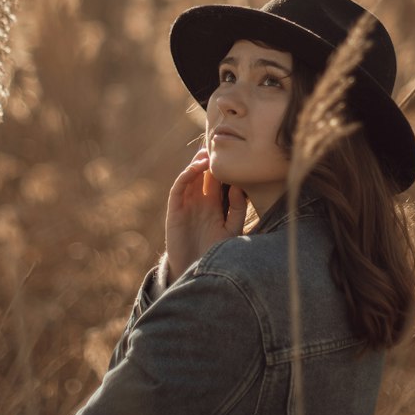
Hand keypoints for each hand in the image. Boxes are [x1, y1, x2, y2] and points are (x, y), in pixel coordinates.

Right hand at [164, 146, 247, 281]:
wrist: (195, 272)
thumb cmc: (215, 252)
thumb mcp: (231, 230)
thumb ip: (236, 209)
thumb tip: (239, 186)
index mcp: (215, 204)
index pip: (219, 179)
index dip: (224, 166)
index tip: (234, 150)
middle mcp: (201, 200)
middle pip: (205, 173)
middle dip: (211, 159)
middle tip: (219, 142)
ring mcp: (187, 203)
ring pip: (191, 176)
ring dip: (197, 163)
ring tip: (207, 152)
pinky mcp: (175, 209)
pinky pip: (179, 187)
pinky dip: (186, 175)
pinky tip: (196, 167)